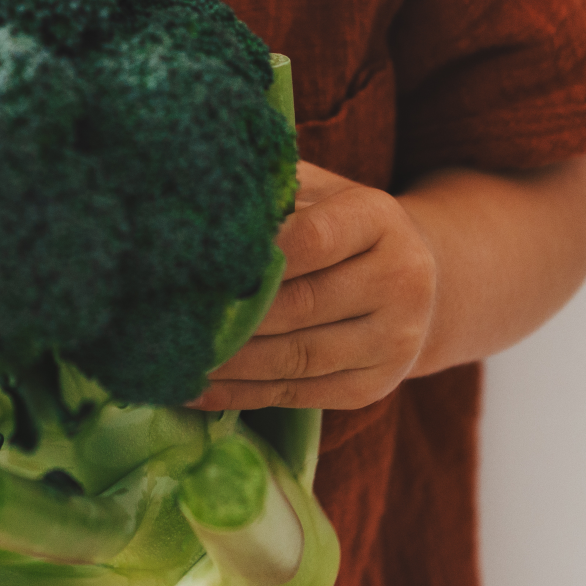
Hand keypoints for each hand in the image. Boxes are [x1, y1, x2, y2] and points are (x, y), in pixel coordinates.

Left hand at [190, 161, 439, 412]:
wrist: (414, 279)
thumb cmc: (338, 221)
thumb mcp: (318, 191)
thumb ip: (274, 193)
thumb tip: (201, 200)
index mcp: (380, 220)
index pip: (314, 238)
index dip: (259, 253)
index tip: (201, 260)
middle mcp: (400, 281)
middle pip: (303, 304)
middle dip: (233, 315)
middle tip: (170, 316)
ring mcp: (392, 341)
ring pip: (298, 357)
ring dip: (231, 364)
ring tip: (176, 358)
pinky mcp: (373, 388)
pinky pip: (300, 394)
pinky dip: (243, 395)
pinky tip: (198, 389)